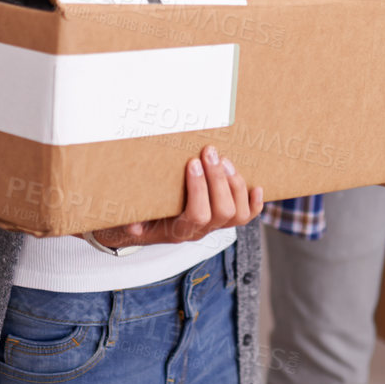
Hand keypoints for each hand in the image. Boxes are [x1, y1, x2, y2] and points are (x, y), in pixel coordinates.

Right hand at [87, 145, 263, 248]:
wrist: (146, 230)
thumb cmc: (138, 218)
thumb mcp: (128, 221)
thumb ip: (130, 223)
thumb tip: (133, 224)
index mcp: (179, 230)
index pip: (198, 214)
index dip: (199, 189)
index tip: (192, 162)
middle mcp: (201, 231)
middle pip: (223, 211)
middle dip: (219, 179)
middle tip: (210, 151)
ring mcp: (216, 226)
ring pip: (238, 214)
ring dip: (235, 185)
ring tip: (224, 160)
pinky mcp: (225, 219)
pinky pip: (247, 216)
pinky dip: (255, 203)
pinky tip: (257, 186)